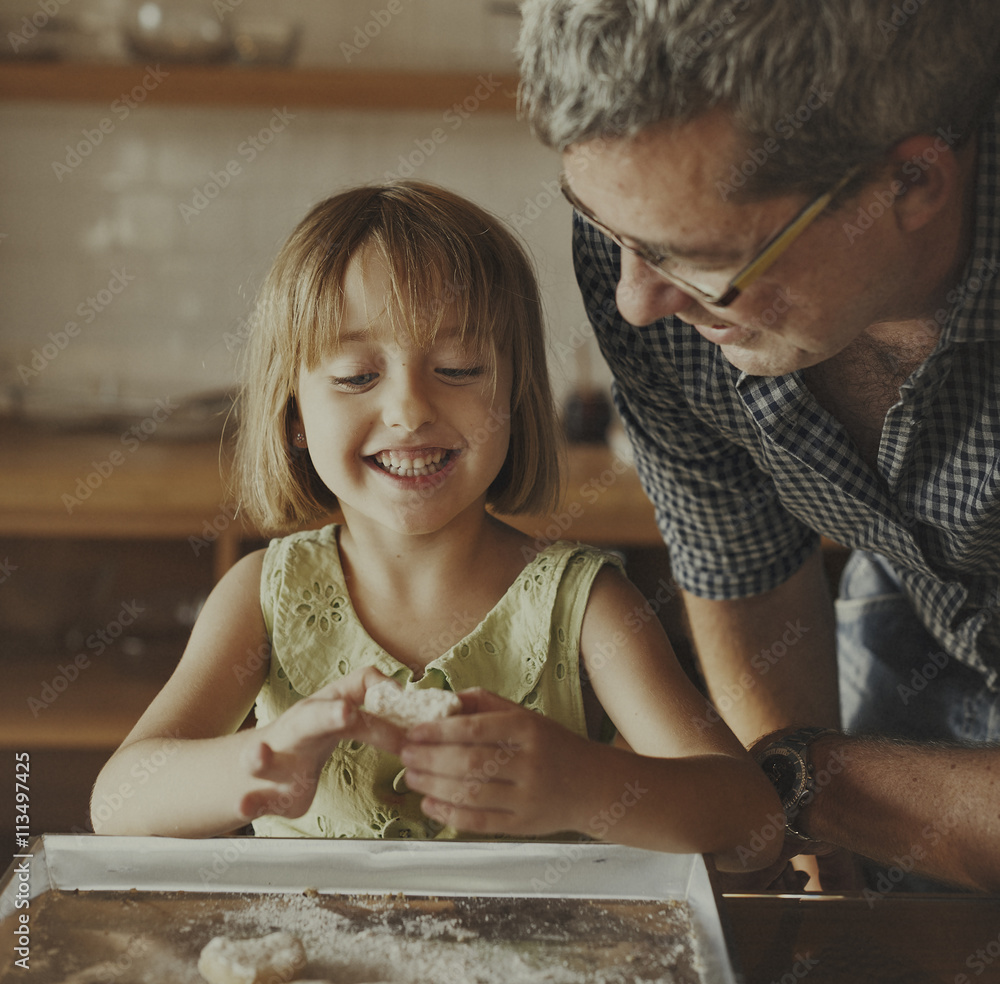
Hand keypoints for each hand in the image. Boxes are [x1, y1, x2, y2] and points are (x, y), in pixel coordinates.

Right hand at [238, 666, 403, 820]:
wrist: (258, 763)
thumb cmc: (311, 736)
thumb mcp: (341, 714)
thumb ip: (374, 713)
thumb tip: (417, 713)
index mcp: (325, 709)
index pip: (355, 691)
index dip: (382, 697)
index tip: (408, 710)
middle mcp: (298, 729)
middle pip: (312, 719)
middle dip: (329, 715)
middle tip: (346, 713)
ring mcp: (275, 760)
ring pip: (264, 758)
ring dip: (262, 758)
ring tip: (259, 757)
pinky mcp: (264, 793)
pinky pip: (253, 798)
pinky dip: (249, 803)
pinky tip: (245, 806)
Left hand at [399, 689, 595, 836]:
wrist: (592, 786)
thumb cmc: (550, 745)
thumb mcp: (525, 715)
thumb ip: (484, 704)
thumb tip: (442, 701)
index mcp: (527, 729)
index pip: (474, 729)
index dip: (438, 732)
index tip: (414, 732)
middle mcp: (529, 763)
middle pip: (469, 764)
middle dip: (429, 760)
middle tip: (406, 755)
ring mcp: (527, 798)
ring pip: (470, 794)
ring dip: (433, 787)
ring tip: (412, 777)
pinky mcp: (523, 826)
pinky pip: (479, 823)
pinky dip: (449, 815)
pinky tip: (430, 805)